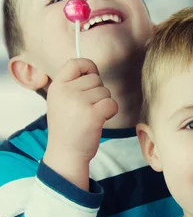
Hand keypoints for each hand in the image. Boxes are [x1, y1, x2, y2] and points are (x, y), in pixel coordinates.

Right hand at [44, 58, 117, 187]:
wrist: (66, 154)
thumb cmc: (67, 126)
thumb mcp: (60, 101)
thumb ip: (72, 84)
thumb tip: (93, 69)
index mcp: (57, 87)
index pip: (75, 63)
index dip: (88, 66)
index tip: (91, 75)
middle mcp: (66, 92)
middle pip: (95, 78)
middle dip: (97, 92)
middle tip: (86, 109)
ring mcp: (79, 102)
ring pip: (105, 91)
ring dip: (103, 103)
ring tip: (90, 117)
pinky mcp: (93, 114)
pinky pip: (112, 103)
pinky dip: (111, 112)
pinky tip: (99, 121)